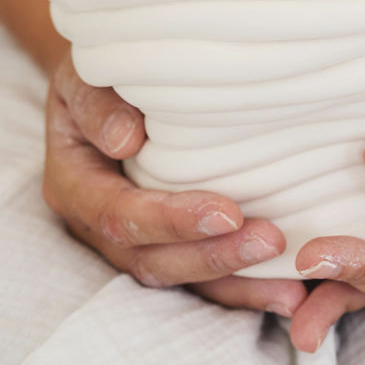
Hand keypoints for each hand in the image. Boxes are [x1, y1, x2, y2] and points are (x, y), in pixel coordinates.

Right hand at [43, 49, 309, 317]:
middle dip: (213, 256)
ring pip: (179, 279)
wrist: (111, 80)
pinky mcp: (164, 247)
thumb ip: (98, 103)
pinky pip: (201, 279)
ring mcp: (129, 243)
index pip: (117, 215)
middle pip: (150, 260)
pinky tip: (291, 293)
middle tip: (271, 241)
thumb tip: (125, 141)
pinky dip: (243, 288)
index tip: (227, 212)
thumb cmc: (103, 71)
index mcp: (72, 184)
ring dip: (235, 283)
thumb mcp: (89, 73)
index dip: (170, 220)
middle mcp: (96, 225)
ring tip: (292, 288)